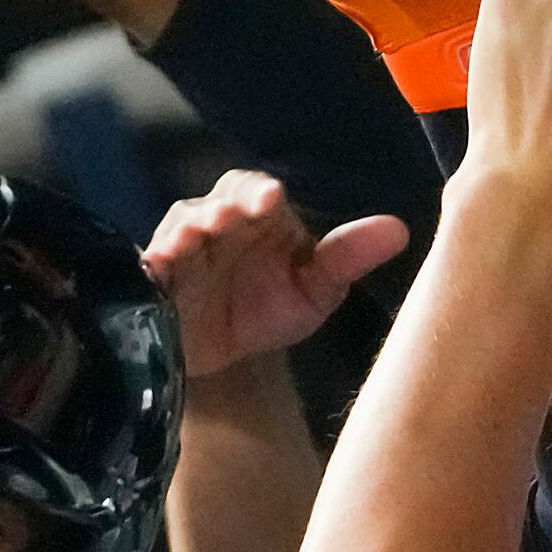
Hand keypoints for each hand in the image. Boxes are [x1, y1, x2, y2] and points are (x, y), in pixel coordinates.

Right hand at [143, 172, 407, 377]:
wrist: (226, 360)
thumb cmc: (270, 310)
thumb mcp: (315, 290)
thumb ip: (349, 258)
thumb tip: (399, 230)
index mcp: (258, 216)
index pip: (256, 190)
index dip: (258, 194)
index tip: (267, 204)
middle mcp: (217, 224)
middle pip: (213, 202)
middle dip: (219, 208)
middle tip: (226, 219)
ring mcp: (182, 250)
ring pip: (179, 229)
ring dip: (185, 233)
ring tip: (192, 241)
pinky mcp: (157, 280)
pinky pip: (151, 267)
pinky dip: (155, 266)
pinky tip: (162, 270)